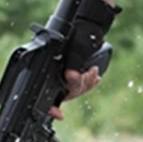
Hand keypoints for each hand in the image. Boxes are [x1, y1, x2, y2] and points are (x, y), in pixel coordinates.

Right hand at [49, 0, 119, 119]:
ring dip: (86, 84)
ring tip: (93, 72)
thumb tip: (72, 76)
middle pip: (65, 94)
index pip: (47, 96)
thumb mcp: (75, 49)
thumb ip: (73, 64)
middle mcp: (55, 74)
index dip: (51, 108)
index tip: (59, 115)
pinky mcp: (75, 73)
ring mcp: (65, 74)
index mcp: (49, 70)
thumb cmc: (78, 34)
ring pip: (75, 91)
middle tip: (87, 74)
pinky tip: (95, 76)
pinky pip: (83, 85)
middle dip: (78, 86)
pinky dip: (90, 82)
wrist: (88, 26)